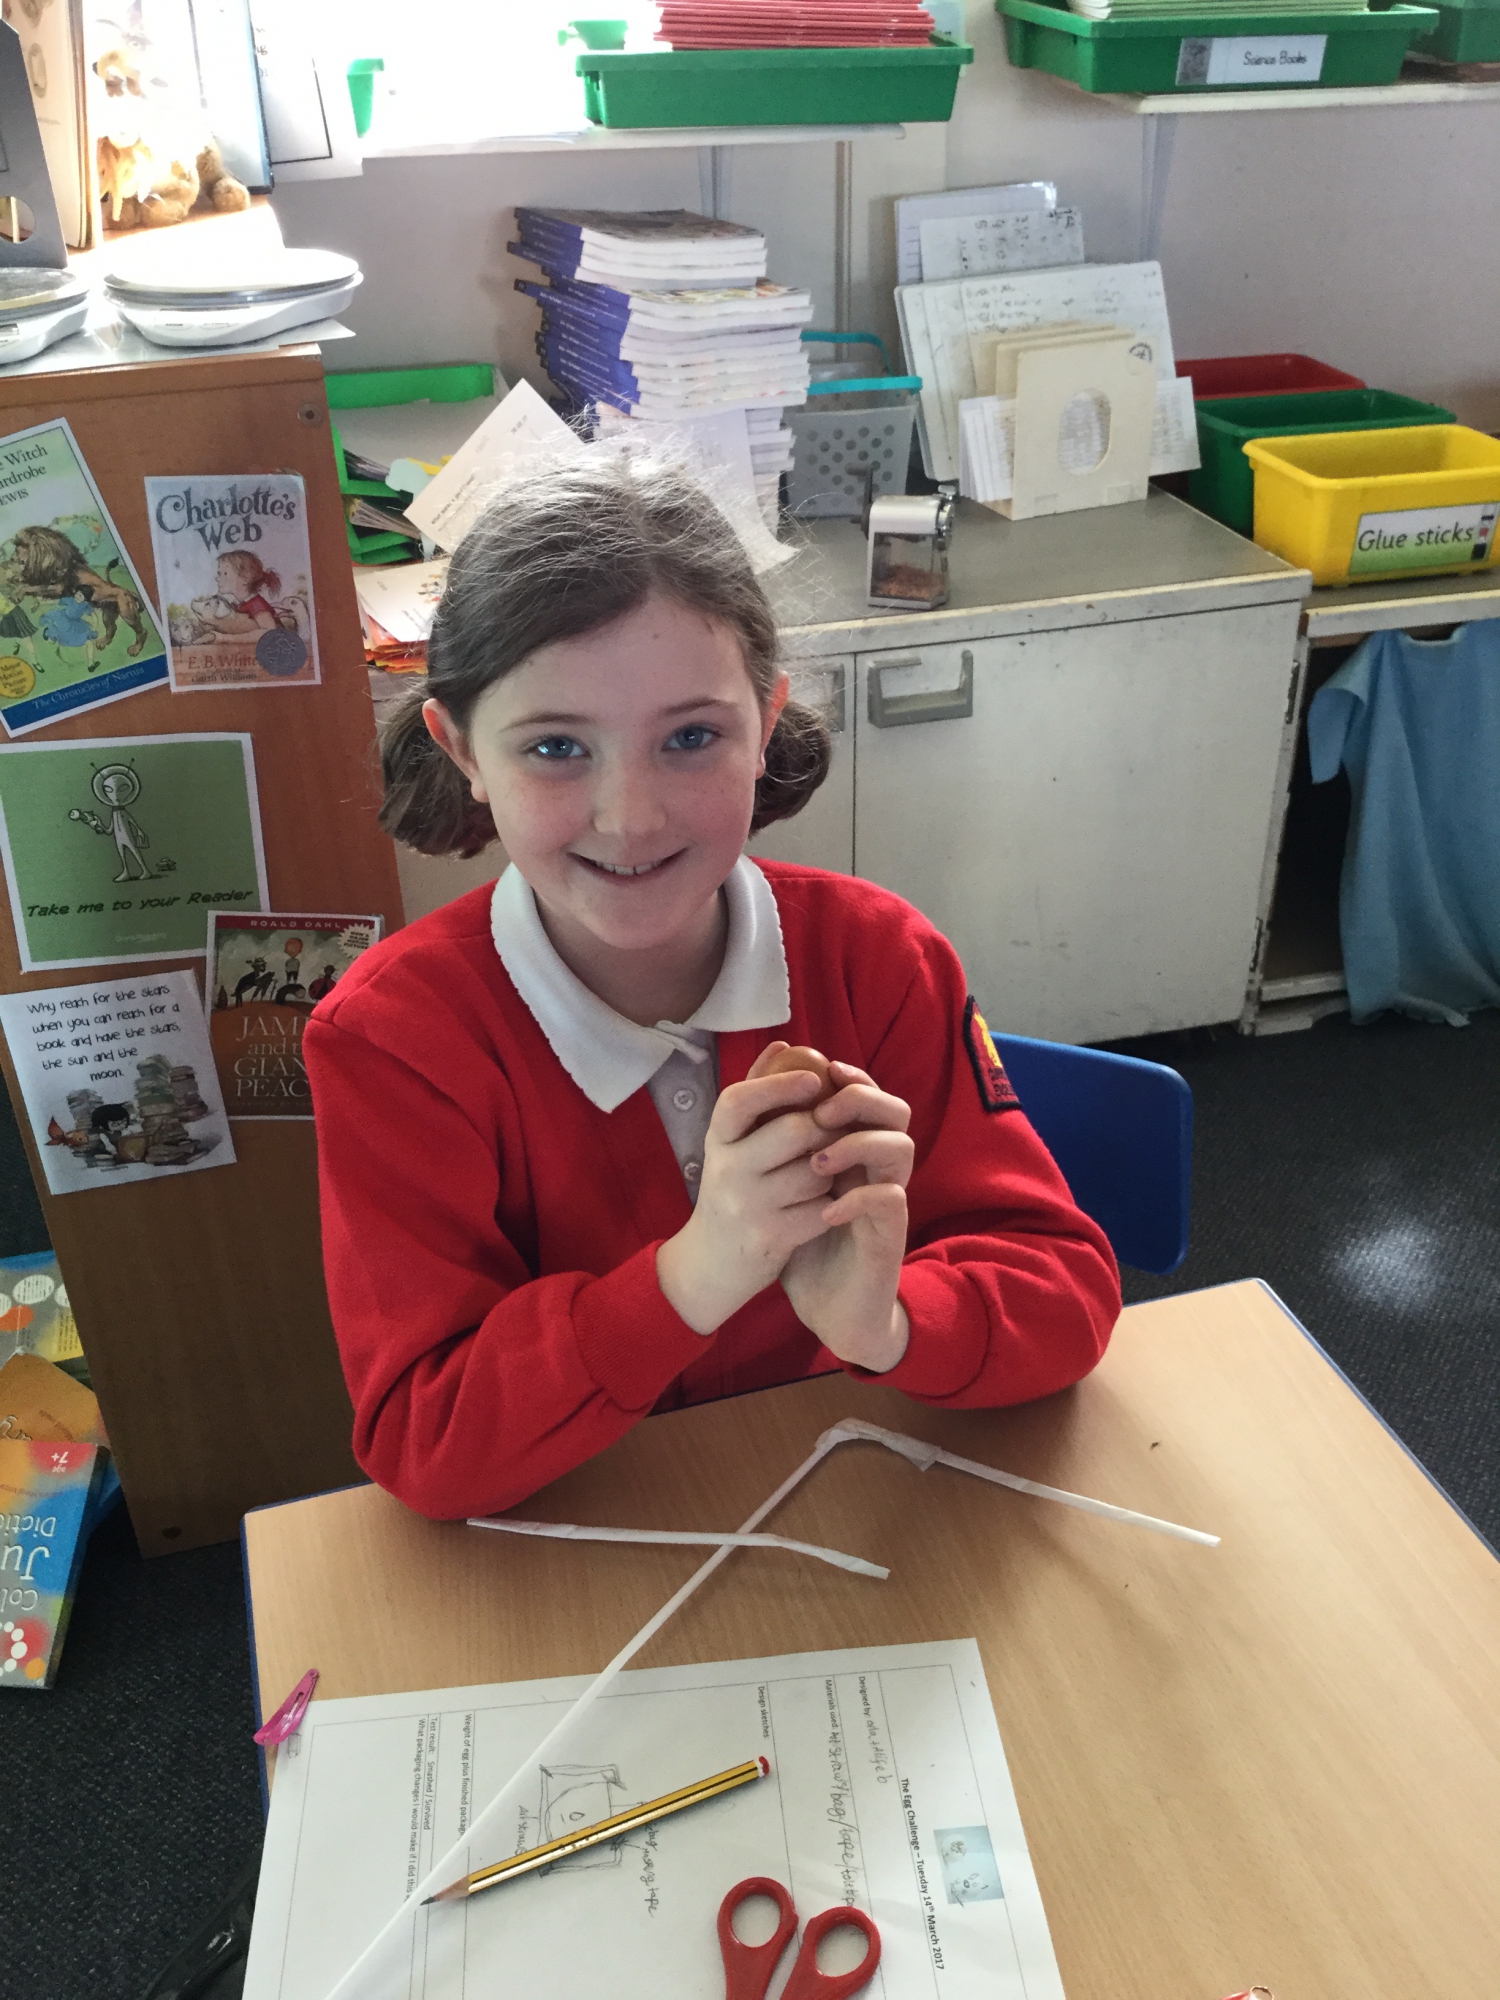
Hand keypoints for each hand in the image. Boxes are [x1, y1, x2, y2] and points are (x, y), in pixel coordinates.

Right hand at [655, 1054, 845, 1335]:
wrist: (713, 1262)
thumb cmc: (733, 1189)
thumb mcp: (733, 1143)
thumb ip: (757, 1092)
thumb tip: (785, 1043)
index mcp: (717, 1139)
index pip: (740, 1099)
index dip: (780, 1084)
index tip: (815, 1078)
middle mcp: (727, 1170)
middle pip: (794, 1131)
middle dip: (825, 1128)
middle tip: (838, 1131)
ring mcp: (748, 1206)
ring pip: (816, 1171)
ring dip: (833, 1169)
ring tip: (829, 1172)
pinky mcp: (772, 1237)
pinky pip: (822, 1208)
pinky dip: (834, 1203)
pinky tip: (829, 1203)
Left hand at [778, 1060, 914, 1373]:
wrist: (829, 1307)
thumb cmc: (805, 1245)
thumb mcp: (782, 1194)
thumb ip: (772, 1149)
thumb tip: (749, 1099)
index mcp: (856, 1152)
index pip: (868, 1097)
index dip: (852, 1078)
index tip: (820, 1070)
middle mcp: (879, 1169)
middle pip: (895, 1111)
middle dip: (859, 1100)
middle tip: (820, 1112)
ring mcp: (889, 1199)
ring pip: (900, 1147)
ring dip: (858, 1144)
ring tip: (817, 1162)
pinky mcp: (891, 1234)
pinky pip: (889, 1199)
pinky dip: (857, 1198)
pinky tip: (825, 1210)